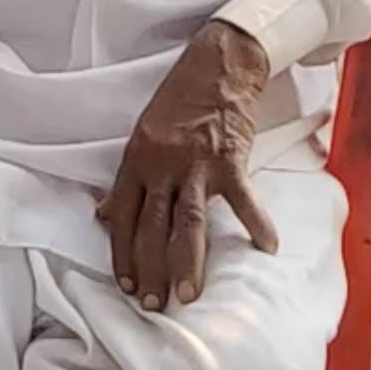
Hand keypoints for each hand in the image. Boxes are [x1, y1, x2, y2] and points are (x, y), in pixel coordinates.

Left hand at [98, 20, 276, 311]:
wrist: (214, 65)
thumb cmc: (178, 102)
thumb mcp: (142, 136)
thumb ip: (128, 178)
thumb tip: (104, 214)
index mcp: (136, 158)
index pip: (122, 214)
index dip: (122, 252)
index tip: (126, 284)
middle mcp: (161, 164)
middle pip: (152, 226)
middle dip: (150, 270)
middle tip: (153, 304)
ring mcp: (195, 162)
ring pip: (188, 221)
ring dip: (187, 262)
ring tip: (188, 296)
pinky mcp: (228, 159)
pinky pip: (242, 199)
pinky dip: (256, 223)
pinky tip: (266, 246)